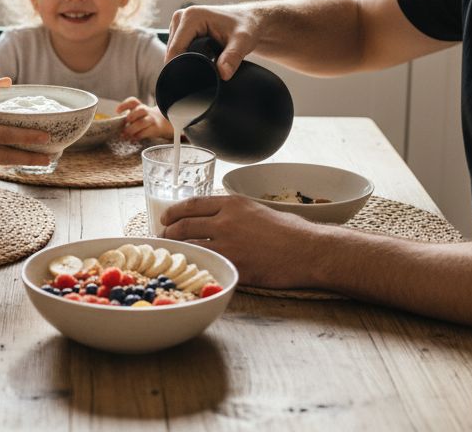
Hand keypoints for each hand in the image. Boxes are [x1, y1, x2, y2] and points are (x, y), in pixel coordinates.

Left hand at [117, 97, 171, 139]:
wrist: (162, 122)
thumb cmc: (143, 119)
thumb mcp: (136, 115)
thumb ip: (128, 118)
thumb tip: (116, 126)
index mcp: (138, 106)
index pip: (133, 102)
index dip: (124, 105)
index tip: (117, 111)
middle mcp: (145, 111)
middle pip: (140, 110)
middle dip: (131, 116)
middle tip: (125, 124)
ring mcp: (151, 119)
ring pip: (142, 122)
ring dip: (132, 129)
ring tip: (125, 135)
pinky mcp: (155, 128)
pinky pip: (146, 132)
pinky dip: (137, 136)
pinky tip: (132, 139)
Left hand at [160, 195, 323, 288]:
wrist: (309, 250)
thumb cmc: (292, 231)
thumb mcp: (259, 210)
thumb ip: (236, 214)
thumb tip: (220, 220)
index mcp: (232, 204)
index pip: (192, 204)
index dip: (174, 212)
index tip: (166, 217)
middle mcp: (225, 221)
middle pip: (183, 225)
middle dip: (168, 232)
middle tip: (162, 237)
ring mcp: (228, 245)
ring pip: (189, 246)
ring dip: (176, 250)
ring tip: (171, 255)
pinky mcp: (234, 266)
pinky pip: (206, 265)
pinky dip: (194, 266)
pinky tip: (190, 269)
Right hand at [165, 4, 262, 79]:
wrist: (249, 20)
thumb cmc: (246, 26)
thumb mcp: (243, 41)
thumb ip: (233, 57)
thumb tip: (223, 74)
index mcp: (191, 17)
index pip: (175, 49)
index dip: (180, 67)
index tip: (190, 83)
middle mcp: (181, 16)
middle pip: (172, 51)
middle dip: (184, 65)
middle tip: (203, 74)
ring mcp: (180, 23)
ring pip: (173, 51)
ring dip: (184, 61)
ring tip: (204, 66)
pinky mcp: (181, 30)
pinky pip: (176, 49)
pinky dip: (186, 58)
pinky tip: (200, 61)